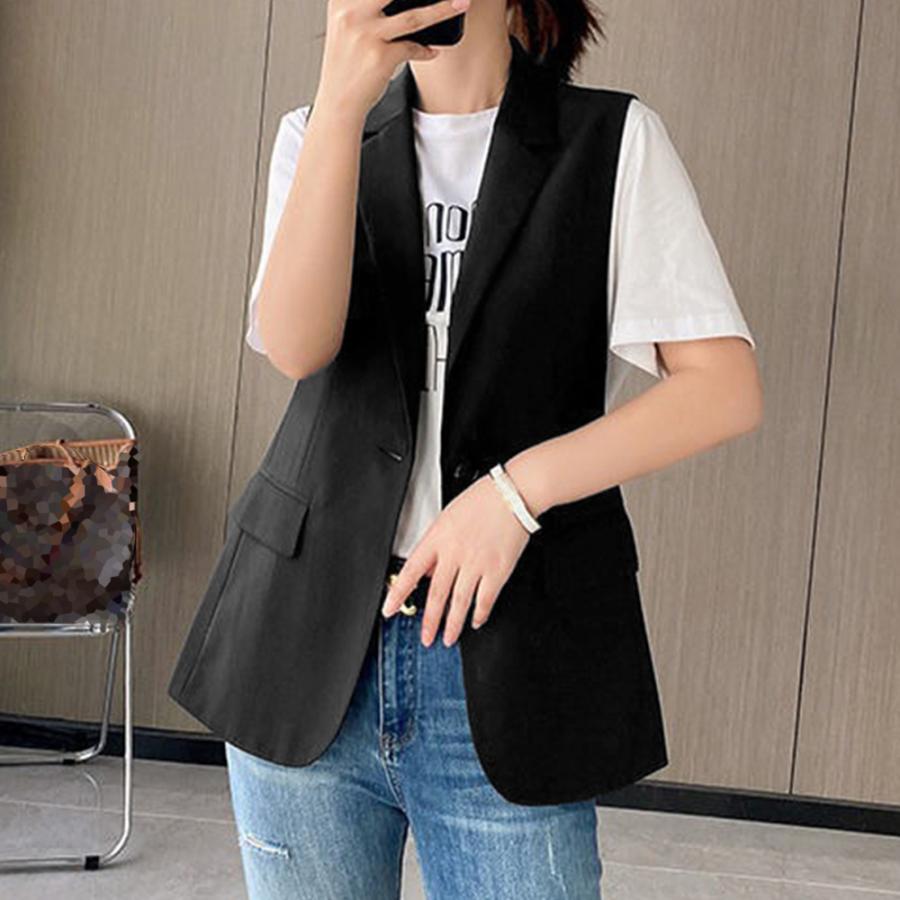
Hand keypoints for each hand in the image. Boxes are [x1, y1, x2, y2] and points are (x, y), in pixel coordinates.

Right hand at [316, 0, 470, 119]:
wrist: (338, 102)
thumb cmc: (346, 65)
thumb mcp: (347, 27)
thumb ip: (365, 7)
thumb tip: (405, 1)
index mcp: (341, 1)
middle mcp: (350, 13)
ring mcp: (366, 35)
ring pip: (414, 17)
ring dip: (443, 9)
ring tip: (461, 3)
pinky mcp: (379, 57)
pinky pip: (413, 48)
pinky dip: (425, 50)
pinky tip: (432, 51)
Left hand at [381, 473, 532, 646]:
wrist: (512, 494)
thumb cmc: (481, 501)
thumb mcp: (447, 517)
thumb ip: (435, 545)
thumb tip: (427, 570)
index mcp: (437, 538)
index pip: (410, 572)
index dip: (398, 593)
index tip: (390, 609)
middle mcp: (454, 553)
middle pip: (436, 594)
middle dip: (429, 621)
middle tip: (426, 637)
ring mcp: (476, 564)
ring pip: (459, 603)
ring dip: (453, 624)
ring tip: (449, 638)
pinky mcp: (497, 570)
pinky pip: (485, 599)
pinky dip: (479, 614)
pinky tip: (476, 620)